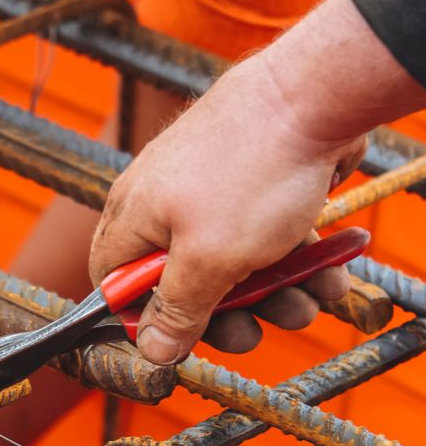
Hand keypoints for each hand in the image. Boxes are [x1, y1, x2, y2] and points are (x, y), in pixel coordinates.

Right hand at [90, 56, 364, 365]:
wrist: (318, 94)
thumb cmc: (253, 169)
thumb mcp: (209, 259)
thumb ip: (177, 309)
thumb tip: (150, 351)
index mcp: (135, 218)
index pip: (115, 284)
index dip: (144, 319)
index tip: (183, 341)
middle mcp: (166, 206)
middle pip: (183, 286)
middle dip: (227, 316)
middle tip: (255, 331)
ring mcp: (213, 196)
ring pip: (236, 268)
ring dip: (275, 295)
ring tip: (310, 299)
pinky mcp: (256, 188)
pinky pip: (270, 241)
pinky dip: (297, 263)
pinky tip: (330, 274)